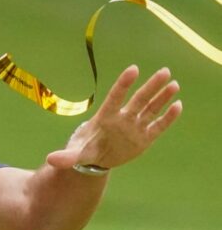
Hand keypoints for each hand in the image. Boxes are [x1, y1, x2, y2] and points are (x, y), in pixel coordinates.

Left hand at [47, 65, 182, 169]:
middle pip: (139, 99)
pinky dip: (168, 118)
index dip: (124, 83)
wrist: (95, 159)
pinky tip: (178, 105)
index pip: (116, 97)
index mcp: (105, 118)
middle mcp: (123, 118)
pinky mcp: (144, 137)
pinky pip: (158, 126)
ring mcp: (135, 126)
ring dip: (162, 97)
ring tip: (173, 83)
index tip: (133, 69)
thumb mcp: (75, 154)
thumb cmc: (84, 150)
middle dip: (151, 86)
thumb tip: (51, 160)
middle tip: (165, 71)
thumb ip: (66, 157)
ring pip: (151, 109)